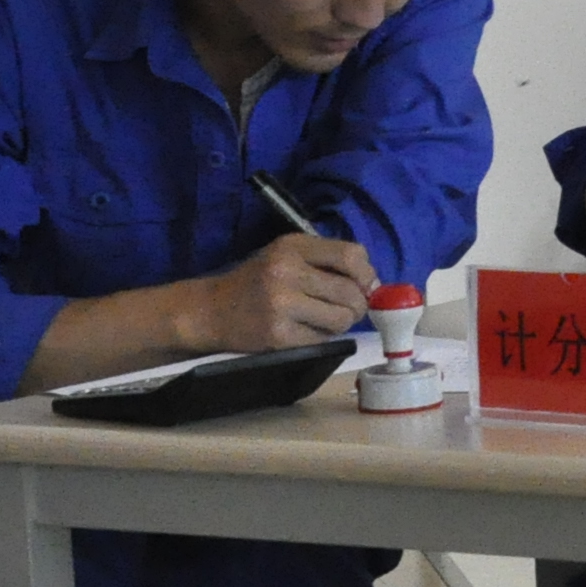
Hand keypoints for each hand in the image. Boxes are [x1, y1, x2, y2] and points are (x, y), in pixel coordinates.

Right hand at [198, 233, 378, 348]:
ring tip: (324, 319)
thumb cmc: (257, 281)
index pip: (351, 255)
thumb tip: (374, 284)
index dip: (367, 273)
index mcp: (292, 247)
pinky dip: (322, 337)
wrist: (211, 310)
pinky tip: (304, 329)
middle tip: (347, 308)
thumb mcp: (287, 256)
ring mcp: (281, 305)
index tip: (365, 285)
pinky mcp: (279, 335)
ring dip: (342, 322)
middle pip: (351, 291)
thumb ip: (328, 261)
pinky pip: (323, 339)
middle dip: (358, 303)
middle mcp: (286, 272)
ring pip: (342, 318)